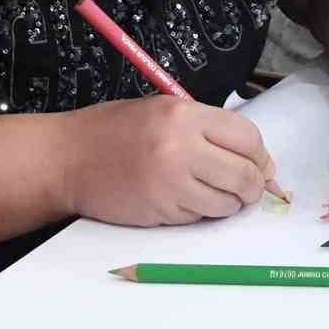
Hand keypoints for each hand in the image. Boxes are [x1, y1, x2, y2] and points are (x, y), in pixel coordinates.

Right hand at [63, 95, 273, 225]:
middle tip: (247, 188)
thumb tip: (256, 159)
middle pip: (244, 174)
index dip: (260, 155)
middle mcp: (180, 147)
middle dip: (253, 186)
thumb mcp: (162, 111)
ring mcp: (169, 182)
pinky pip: (198, 217)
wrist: (67, 159)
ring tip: (212, 193)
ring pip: (225, 203)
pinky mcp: (159, 211)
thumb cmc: (114, 131)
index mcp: (184, 114)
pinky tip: (181, 198)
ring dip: (228, 204)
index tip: (261, 165)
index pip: (247, 137)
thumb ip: (207, 129)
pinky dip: (199, 212)